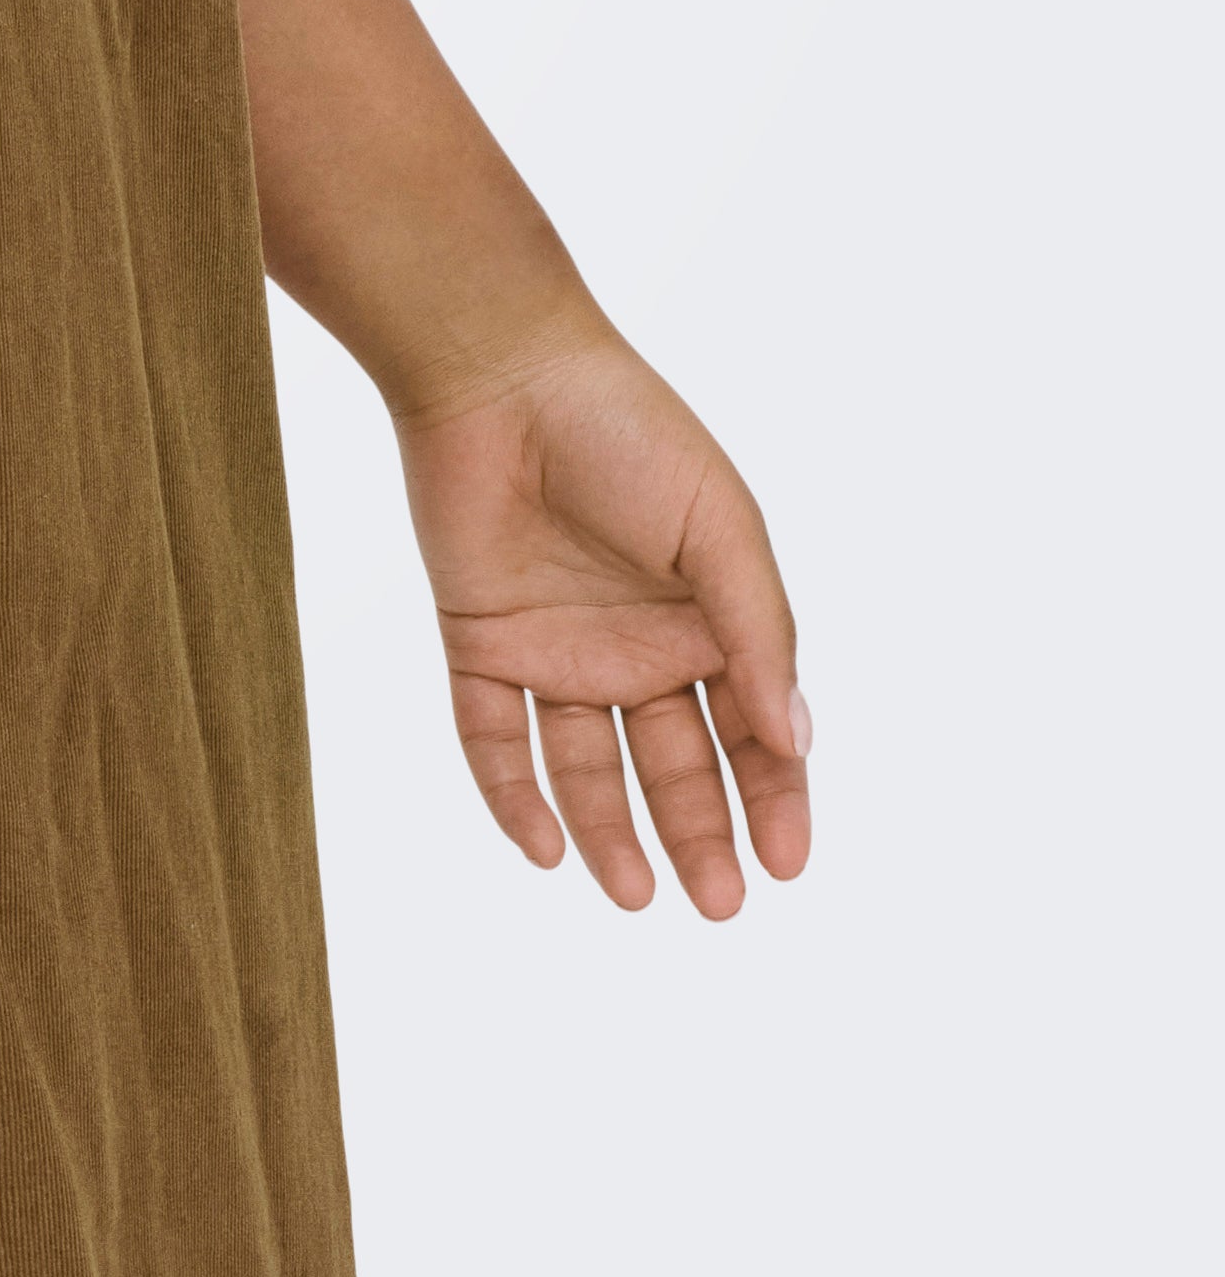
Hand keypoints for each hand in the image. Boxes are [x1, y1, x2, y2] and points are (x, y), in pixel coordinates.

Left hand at [396, 324, 812, 916]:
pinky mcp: (480, 640)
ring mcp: (558, 648)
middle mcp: (636, 644)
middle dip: (702, 836)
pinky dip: (513, 796)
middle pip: (676, 764)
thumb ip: (758, 634)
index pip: (754, 732)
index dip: (777, 799)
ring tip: (638, 896)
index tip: (786, 865)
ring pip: (587, 767)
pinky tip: (543, 846)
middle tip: (720, 907)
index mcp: (708, 618)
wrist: (501, 369)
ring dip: (611, 833)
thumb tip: (796, 742)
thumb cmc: (626, 430)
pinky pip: (494, 737)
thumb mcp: (720, 529)